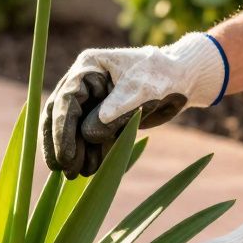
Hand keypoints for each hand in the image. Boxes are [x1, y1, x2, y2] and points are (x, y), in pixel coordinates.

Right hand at [43, 33, 227, 177]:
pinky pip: (88, 136)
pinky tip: (89, 169)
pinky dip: (88, 152)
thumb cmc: (163, 76)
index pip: (67, 100)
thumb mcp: (141, 90)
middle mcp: (84, 82)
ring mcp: (91, 99)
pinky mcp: (101, 115)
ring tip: (75, 175)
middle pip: (60, 115)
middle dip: (60, 142)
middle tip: (61, 168)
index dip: (62, 129)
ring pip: (72, 128)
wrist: (182, 81)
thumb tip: (87, 134)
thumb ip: (114, 110)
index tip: (65, 154)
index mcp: (88, 67)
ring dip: (73, 151)